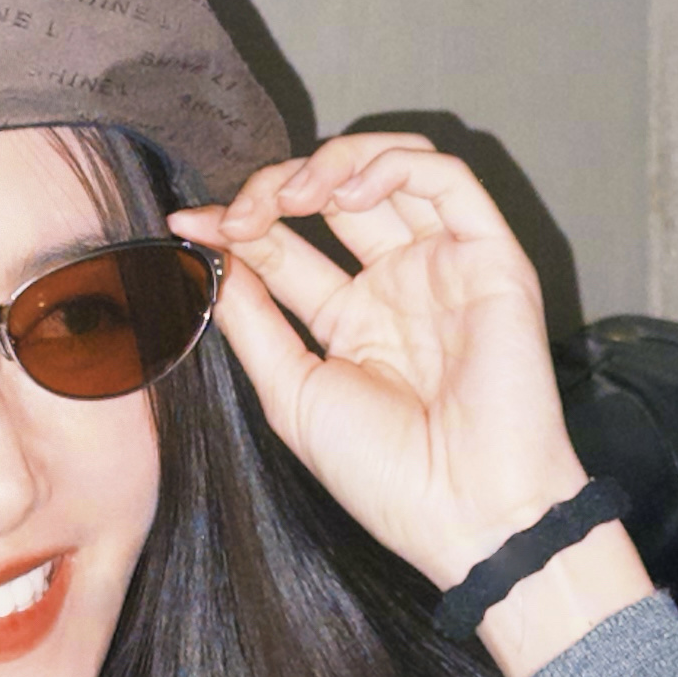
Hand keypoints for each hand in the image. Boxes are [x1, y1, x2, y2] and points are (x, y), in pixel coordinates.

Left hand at [167, 132, 603, 590]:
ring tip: (292, 198)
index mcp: (351, 320)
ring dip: (331, 164)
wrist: (466, 512)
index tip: (186, 226)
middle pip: (331, 196)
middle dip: (276, 187)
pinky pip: (448, 179)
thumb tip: (205, 257)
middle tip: (238, 215)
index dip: (236, 225)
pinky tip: (346, 194)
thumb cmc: (385, 473)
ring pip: (391, 169)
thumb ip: (251, 319)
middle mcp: (398, 284)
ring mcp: (445, 266)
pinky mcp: (492, 256)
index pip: (284, 247)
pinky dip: (393, 166)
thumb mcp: (292, 392)